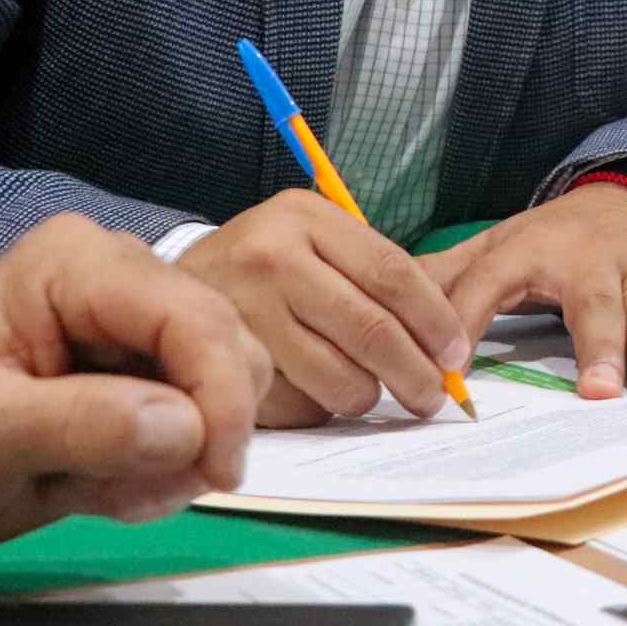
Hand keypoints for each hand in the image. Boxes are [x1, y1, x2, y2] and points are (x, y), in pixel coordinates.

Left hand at [0, 214, 272, 549]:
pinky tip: (107, 479)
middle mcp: (117, 271)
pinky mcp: (136, 356)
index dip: (222, 396)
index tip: (215, 473)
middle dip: (203, 428)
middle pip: (225, 340)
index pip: (193, 317)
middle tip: (143, 493)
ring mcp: (130, 312)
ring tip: (108, 489)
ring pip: (223, 376)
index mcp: (75, 265)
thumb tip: (185, 425)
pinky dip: (169, 459)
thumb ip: (81, 424)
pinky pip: (197, 406)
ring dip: (183, 450)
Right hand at [176, 189, 471, 425]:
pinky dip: (317, 408)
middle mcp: (271, 256)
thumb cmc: (263, 269)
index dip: (435, 320)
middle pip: (371, 329)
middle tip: (432, 397)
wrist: (168, 290)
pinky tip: (310, 392)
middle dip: (415, 373)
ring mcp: (242, 311)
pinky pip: (298, 405)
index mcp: (304, 217)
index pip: (392, 272)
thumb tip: (449, 342)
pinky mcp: (224, 367)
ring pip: (339, 378)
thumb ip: (371, 277)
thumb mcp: (312, 243)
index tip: (457, 353)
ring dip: (365, 396)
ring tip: (364, 392)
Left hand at [421, 185, 626, 399]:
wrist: (626, 197)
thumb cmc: (552, 239)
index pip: (492, 284)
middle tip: (597, 392)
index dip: (469, 323)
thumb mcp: (496, 246)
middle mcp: (587, 257)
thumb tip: (380, 303)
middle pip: (592, 301)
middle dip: (598, 345)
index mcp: (529, 250)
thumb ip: (446, 277)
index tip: (454, 371)